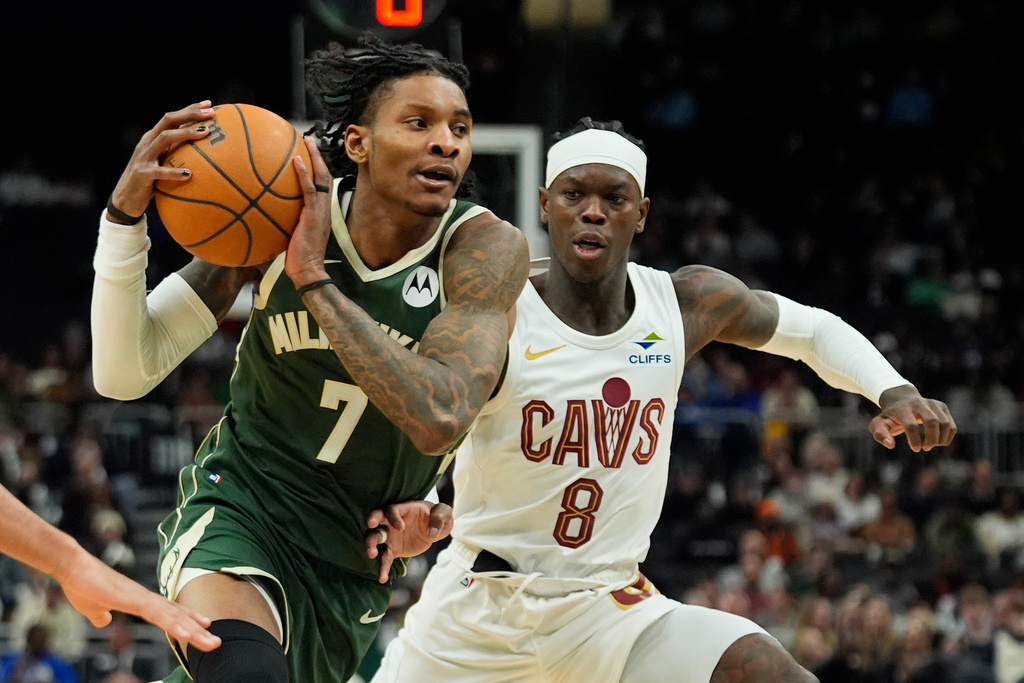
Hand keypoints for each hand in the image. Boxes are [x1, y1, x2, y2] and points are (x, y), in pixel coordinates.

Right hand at [56, 547, 220, 651]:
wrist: (71, 566)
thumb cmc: (81, 584)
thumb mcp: (93, 607)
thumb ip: (101, 614)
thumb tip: (103, 620)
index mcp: (139, 601)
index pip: (169, 612)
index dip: (187, 619)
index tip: (204, 627)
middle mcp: (145, 598)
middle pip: (177, 616)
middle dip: (197, 630)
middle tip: (216, 642)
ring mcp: (141, 598)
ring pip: (172, 617)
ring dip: (192, 631)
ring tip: (210, 642)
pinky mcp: (132, 599)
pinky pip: (157, 615)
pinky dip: (173, 625)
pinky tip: (185, 634)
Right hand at [108, 100, 215, 221]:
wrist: (124, 200)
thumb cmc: (151, 182)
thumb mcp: (163, 164)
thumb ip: (177, 155)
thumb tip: (207, 154)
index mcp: (153, 138)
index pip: (172, 118)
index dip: (189, 109)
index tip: (209, 105)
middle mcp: (147, 143)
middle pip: (168, 121)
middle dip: (190, 114)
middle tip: (211, 113)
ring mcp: (144, 157)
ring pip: (164, 138)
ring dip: (185, 133)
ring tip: (205, 134)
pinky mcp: (142, 174)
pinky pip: (160, 172)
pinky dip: (174, 172)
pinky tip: (189, 174)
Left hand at [285, 136, 333, 287]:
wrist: (308, 271)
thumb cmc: (298, 259)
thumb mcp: (292, 237)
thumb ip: (285, 222)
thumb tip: (266, 214)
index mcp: (320, 213)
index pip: (322, 186)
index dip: (317, 168)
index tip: (309, 154)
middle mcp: (324, 209)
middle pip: (325, 176)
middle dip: (318, 156)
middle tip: (309, 140)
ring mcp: (320, 211)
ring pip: (321, 178)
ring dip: (314, 157)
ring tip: (307, 142)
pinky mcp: (313, 215)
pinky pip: (310, 190)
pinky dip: (304, 174)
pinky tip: (296, 161)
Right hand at [365, 500, 454, 583]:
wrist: (434, 529)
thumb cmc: (437, 516)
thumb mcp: (444, 513)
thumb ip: (439, 519)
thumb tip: (431, 533)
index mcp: (404, 509)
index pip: (393, 509)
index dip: (394, 517)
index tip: (401, 527)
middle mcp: (393, 521)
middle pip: (377, 518)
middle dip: (372, 521)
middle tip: (371, 526)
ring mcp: (391, 536)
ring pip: (375, 539)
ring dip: (371, 545)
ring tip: (372, 555)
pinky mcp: (393, 550)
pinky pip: (385, 558)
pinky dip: (382, 568)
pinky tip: (382, 578)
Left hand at [871, 384, 956, 451]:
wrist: (901, 399)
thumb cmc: (890, 416)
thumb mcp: (879, 424)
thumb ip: (880, 435)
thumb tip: (891, 445)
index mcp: (903, 409)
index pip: (911, 425)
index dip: (914, 440)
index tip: (916, 448)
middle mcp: (919, 404)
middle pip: (932, 421)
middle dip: (931, 439)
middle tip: (926, 448)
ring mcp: (932, 404)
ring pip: (944, 423)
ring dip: (940, 439)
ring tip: (932, 445)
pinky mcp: (942, 407)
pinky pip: (951, 425)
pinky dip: (948, 437)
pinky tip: (939, 442)